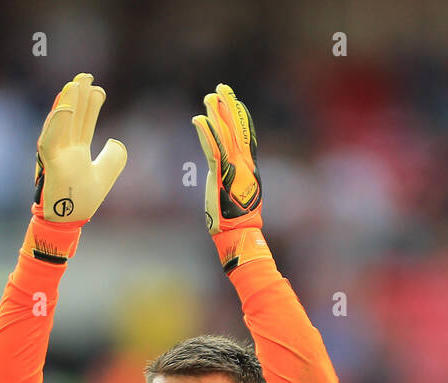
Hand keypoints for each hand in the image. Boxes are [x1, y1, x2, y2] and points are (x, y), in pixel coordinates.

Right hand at [34, 72, 126, 222]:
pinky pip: (50, 140)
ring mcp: (57, 155)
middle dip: (79, 96)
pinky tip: (63, 107)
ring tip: (74, 84)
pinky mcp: (50, 164)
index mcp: (76, 151)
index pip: (84, 122)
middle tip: (86, 75)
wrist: (67, 223)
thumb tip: (117, 142)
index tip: (98, 88)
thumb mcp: (104, 176)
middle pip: (73, 117)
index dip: (90, 105)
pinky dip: (56, 124)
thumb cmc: (80, 202)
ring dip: (67, 103)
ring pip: (61, 123)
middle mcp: (66, 149)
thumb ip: (113, 160)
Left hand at [192, 83, 262, 234]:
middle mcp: (244, 163)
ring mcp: (234, 168)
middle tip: (221, 87)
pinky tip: (198, 120)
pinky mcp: (221, 174)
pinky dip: (206, 134)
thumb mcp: (236, 193)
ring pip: (225, 135)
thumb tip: (227, 173)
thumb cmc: (236, 218)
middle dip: (229, 106)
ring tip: (209, 97)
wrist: (239, 231)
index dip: (241, 116)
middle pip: (237, 128)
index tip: (234, 100)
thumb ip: (232, 178)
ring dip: (216, 114)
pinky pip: (213, 149)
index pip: (246, 135)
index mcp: (249, 167)